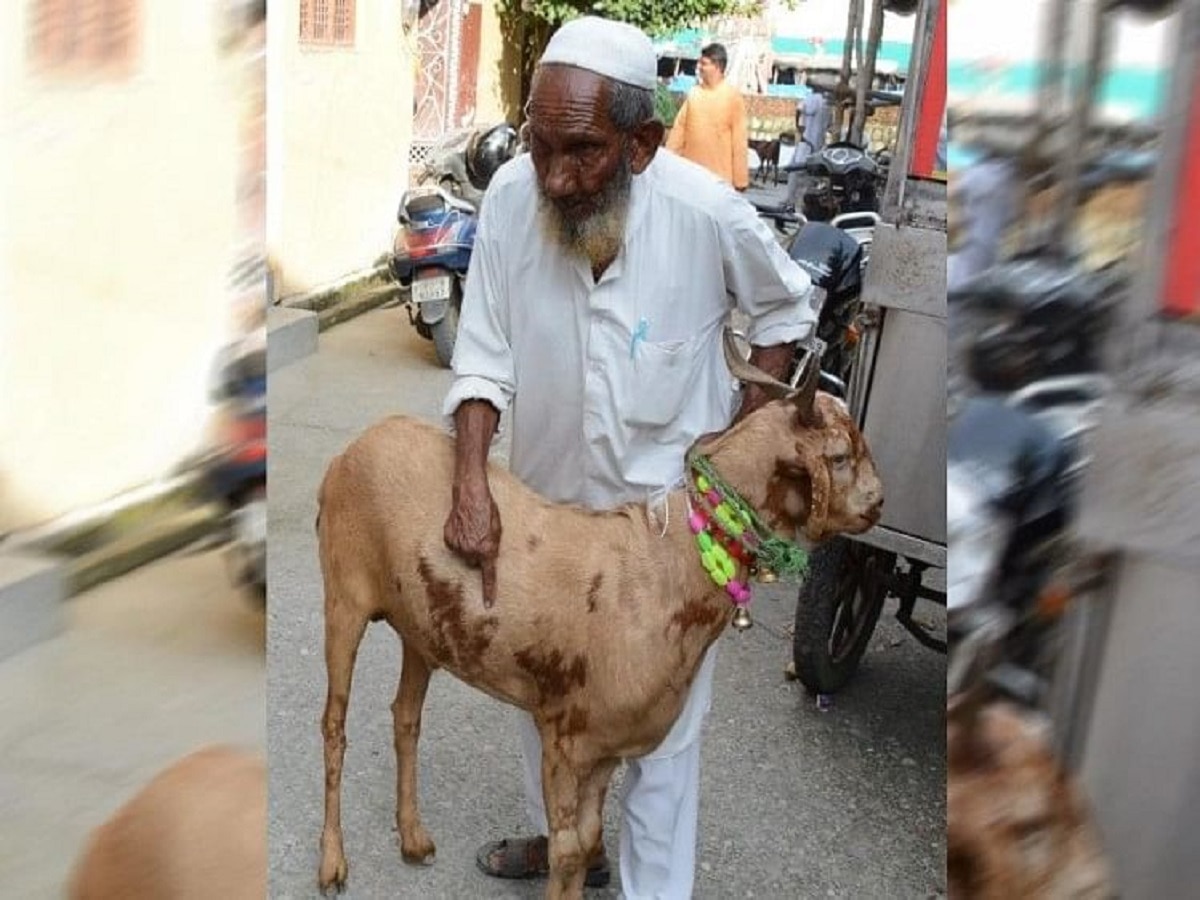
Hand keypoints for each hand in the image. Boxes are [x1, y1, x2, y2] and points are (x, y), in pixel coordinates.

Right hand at [444, 475, 501, 607]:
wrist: (470, 494)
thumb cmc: (488, 510)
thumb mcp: (498, 530)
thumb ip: (493, 548)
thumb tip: (487, 559)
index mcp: (487, 550)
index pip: (488, 576)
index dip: (489, 592)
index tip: (488, 604)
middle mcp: (471, 551)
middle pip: (474, 563)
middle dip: (477, 554)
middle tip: (479, 537)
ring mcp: (458, 546)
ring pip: (463, 555)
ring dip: (467, 546)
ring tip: (471, 529)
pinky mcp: (448, 539)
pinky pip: (454, 546)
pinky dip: (457, 540)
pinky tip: (461, 527)